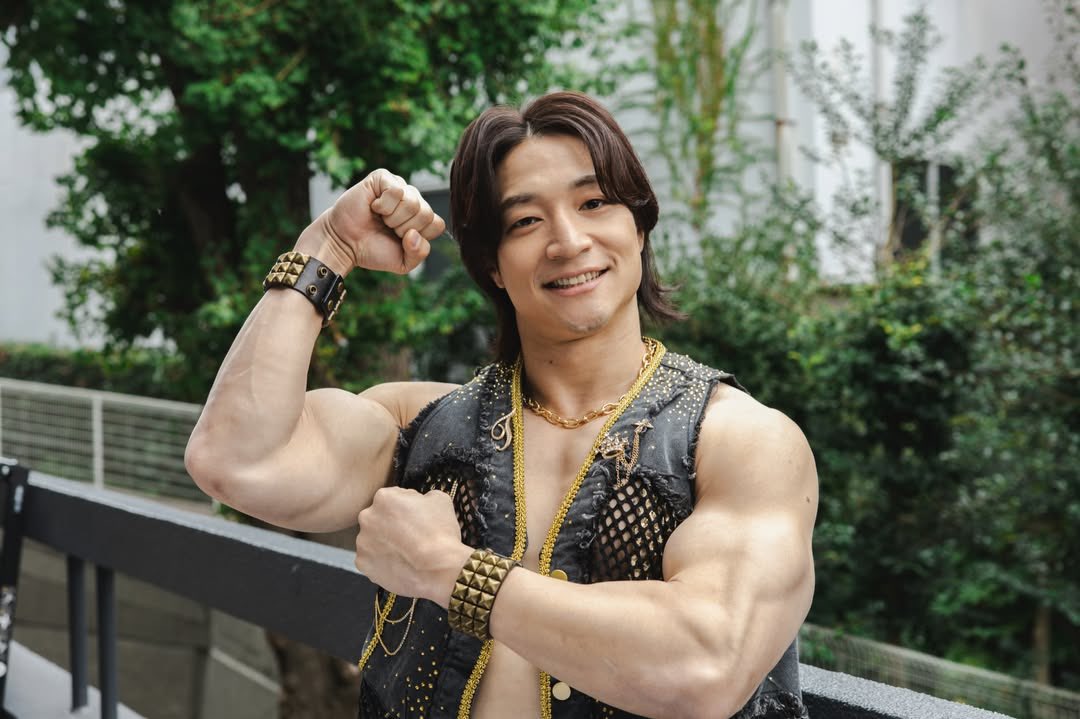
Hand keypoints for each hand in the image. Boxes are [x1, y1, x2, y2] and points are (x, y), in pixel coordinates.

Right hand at [298, 169, 445, 275]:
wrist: (344, 243)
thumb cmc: (372, 249)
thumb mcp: (403, 262)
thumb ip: (419, 253)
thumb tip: (414, 233)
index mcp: (421, 217)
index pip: (437, 224)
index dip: (418, 237)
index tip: (399, 239)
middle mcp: (413, 199)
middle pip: (426, 214)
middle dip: (404, 228)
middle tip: (387, 228)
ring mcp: (399, 186)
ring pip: (413, 203)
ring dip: (393, 218)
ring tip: (380, 218)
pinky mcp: (383, 177)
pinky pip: (396, 191)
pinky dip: (383, 205)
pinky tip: (374, 207)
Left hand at [354, 487, 472, 607]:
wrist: (437, 572)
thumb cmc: (440, 533)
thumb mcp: (441, 500)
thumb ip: (423, 496)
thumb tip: (418, 502)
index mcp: (384, 497)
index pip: (393, 498)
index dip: (407, 508)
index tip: (416, 519)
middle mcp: (367, 517)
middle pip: (379, 517)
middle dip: (391, 525)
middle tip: (410, 536)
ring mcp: (362, 542)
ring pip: (373, 539)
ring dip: (385, 543)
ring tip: (405, 553)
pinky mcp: (362, 564)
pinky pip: (371, 559)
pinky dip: (382, 561)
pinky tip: (399, 564)